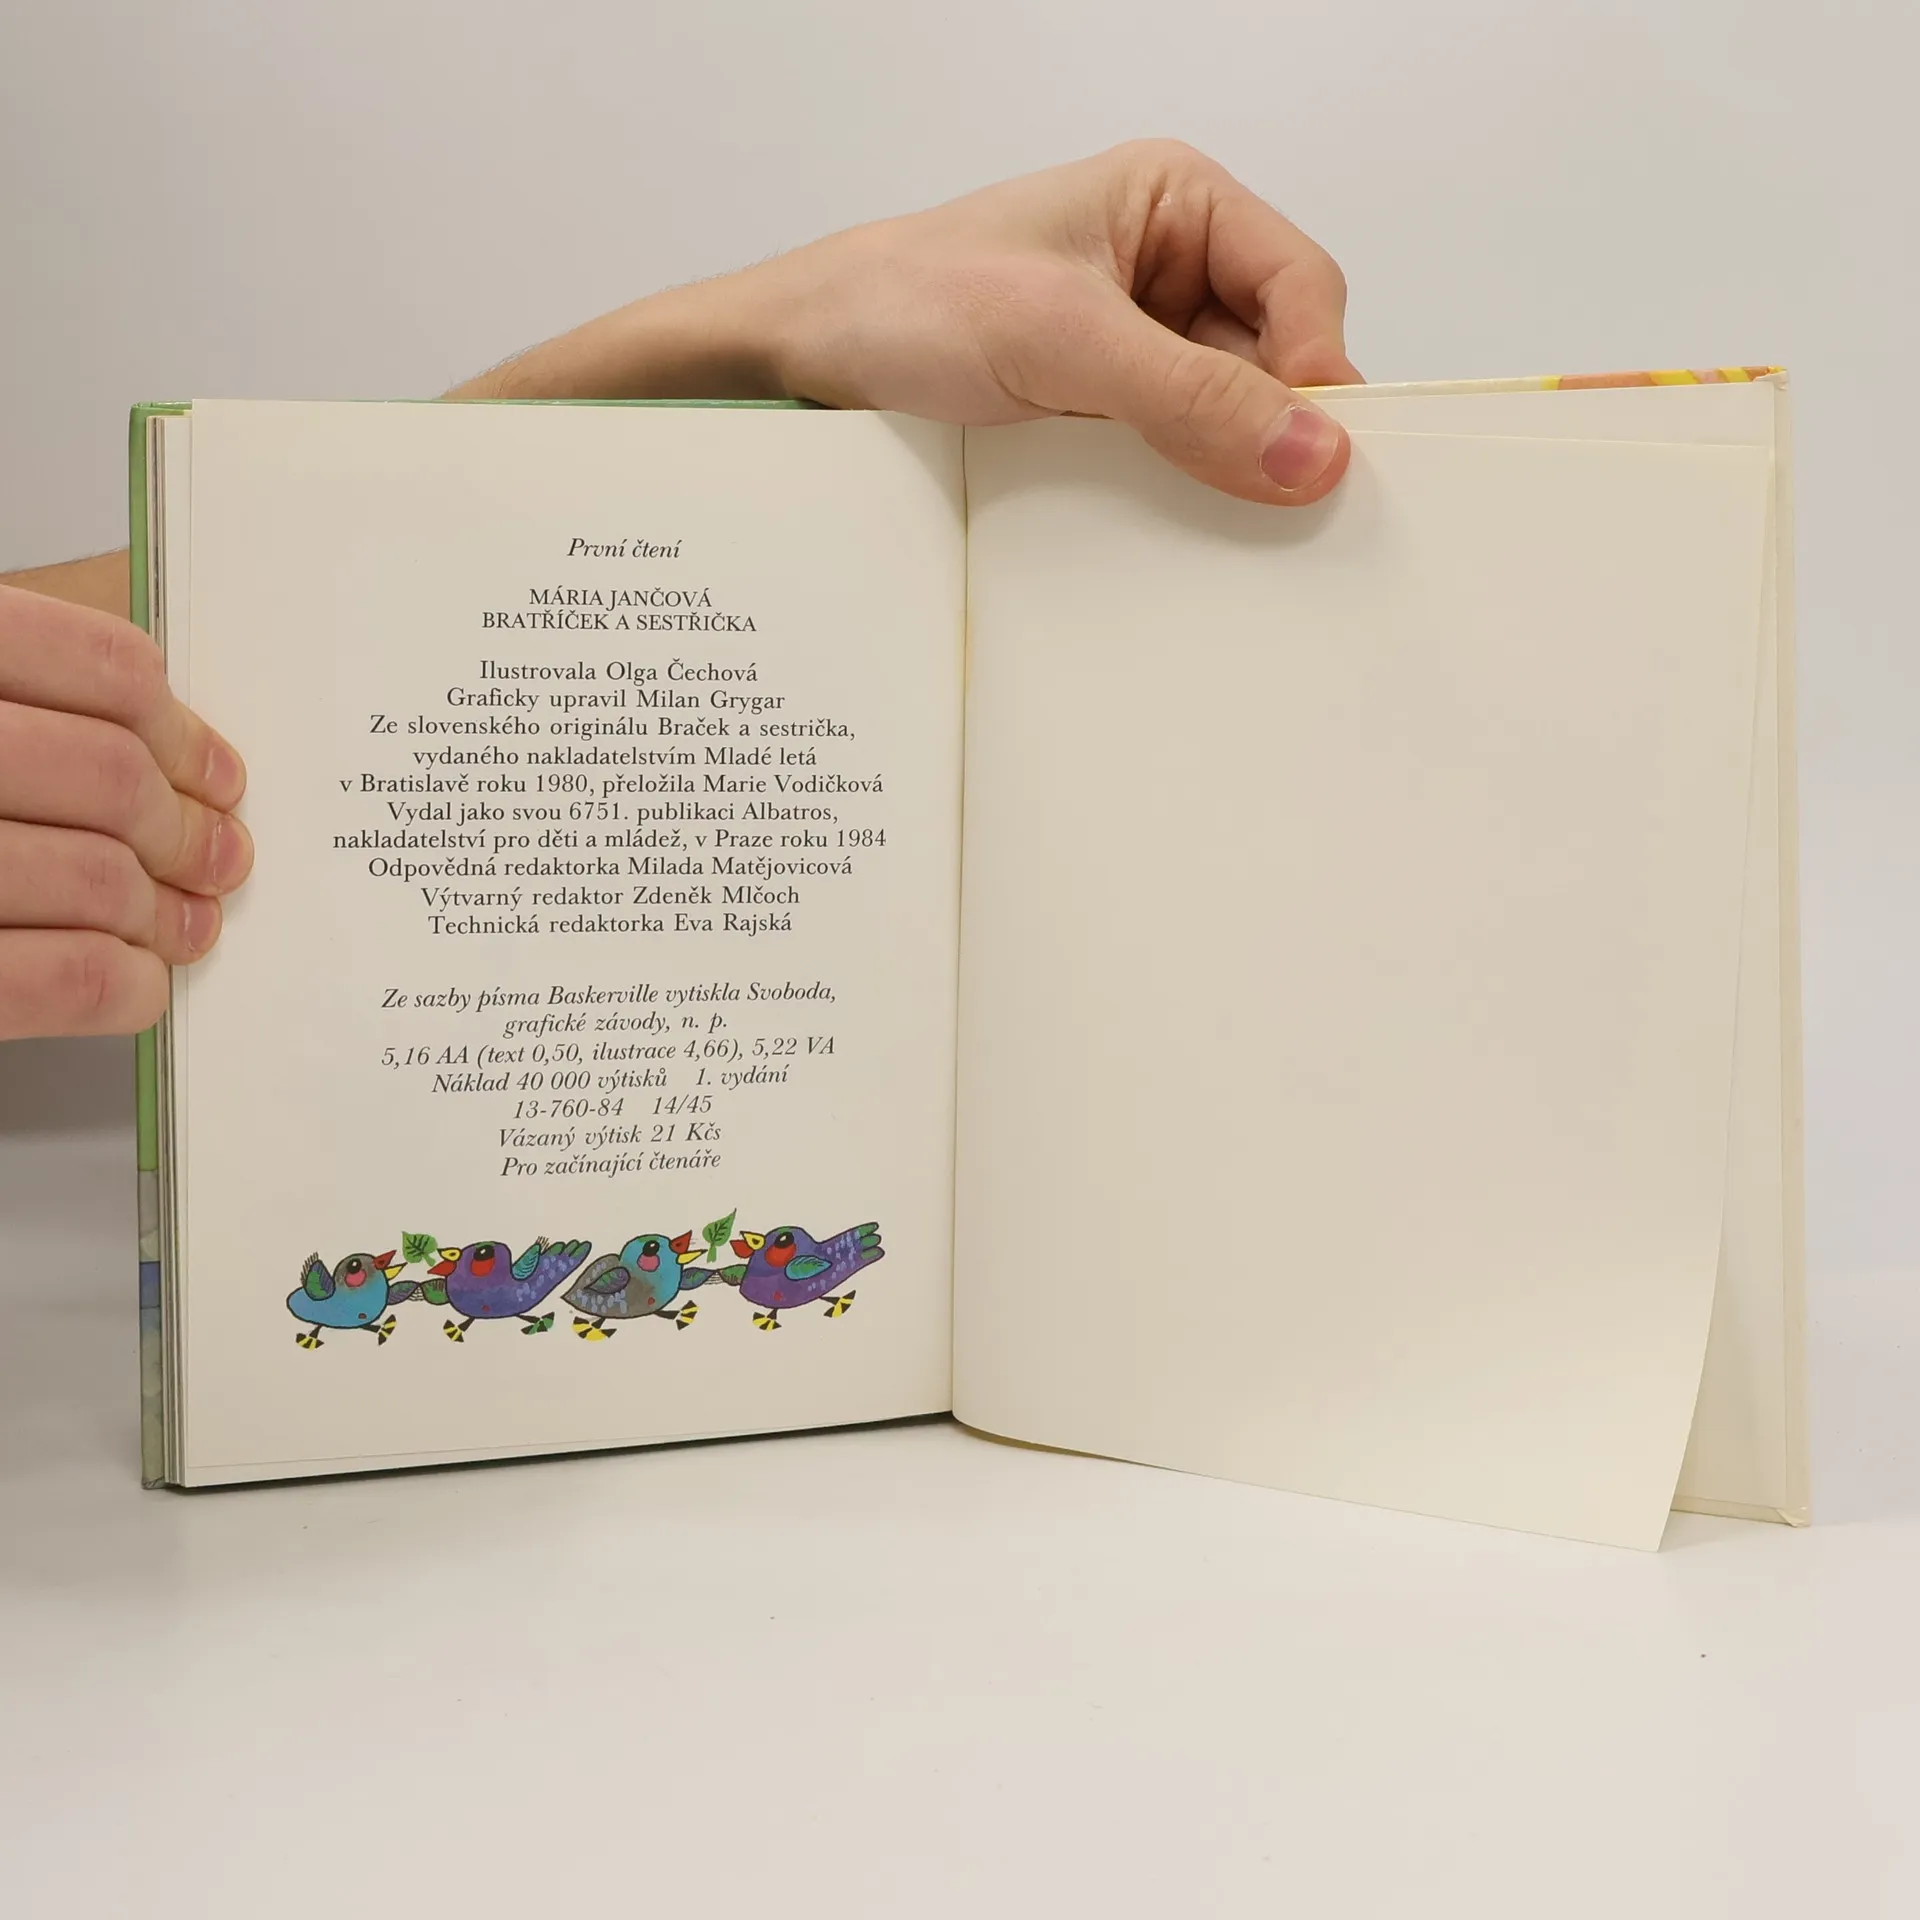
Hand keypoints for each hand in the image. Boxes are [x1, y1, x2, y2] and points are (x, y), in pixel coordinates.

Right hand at [0, 584, 251, 1038]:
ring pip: (95, 876)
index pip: (103, 669)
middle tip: (218, 857)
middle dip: (185, 830)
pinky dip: (117, 985)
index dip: (183, 732)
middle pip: (110, 777)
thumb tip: (159, 745)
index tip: (217, 774)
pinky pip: (56, 978)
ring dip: (162, 912)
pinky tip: (135, 981)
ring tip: (184, 923)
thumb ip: (22, 702)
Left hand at [458, 141, 1359, 504]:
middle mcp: (1167, 269)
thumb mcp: (1061, 341)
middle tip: (1280, 515)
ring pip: (1226, 417)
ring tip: (1217, 530)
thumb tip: (1315, 454)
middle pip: (1274, 357)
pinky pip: (1170, 456)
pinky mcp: (1098, 412)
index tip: (1319, 460)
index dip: (1318, 370)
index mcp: (1175, 203)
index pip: (1300, 284)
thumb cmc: (907, 306)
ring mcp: (1132, 347)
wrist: (800, 364)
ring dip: (1222, 471)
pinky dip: (1177, 494)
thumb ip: (1190, 396)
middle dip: (1272, 429)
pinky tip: (1168, 531)